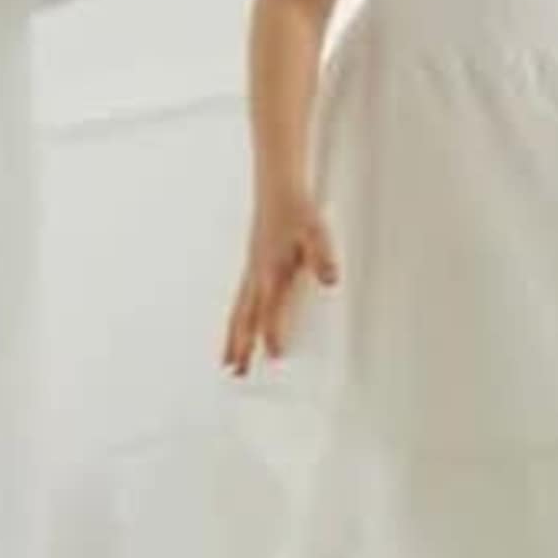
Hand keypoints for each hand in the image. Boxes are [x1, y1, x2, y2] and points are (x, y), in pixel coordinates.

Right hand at [224, 196, 338, 376]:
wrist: (276, 184)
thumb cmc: (296, 208)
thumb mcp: (317, 230)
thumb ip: (323, 256)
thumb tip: (330, 280)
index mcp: (272, 270)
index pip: (271, 310)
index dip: (273, 333)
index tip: (275, 357)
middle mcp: (257, 274)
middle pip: (245, 318)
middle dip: (240, 346)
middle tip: (234, 373)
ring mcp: (251, 270)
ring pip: (238, 311)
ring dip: (233, 336)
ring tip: (227, 361)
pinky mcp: (251, 264)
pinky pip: (239, 299)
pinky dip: (235, 318)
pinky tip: (238, 326)